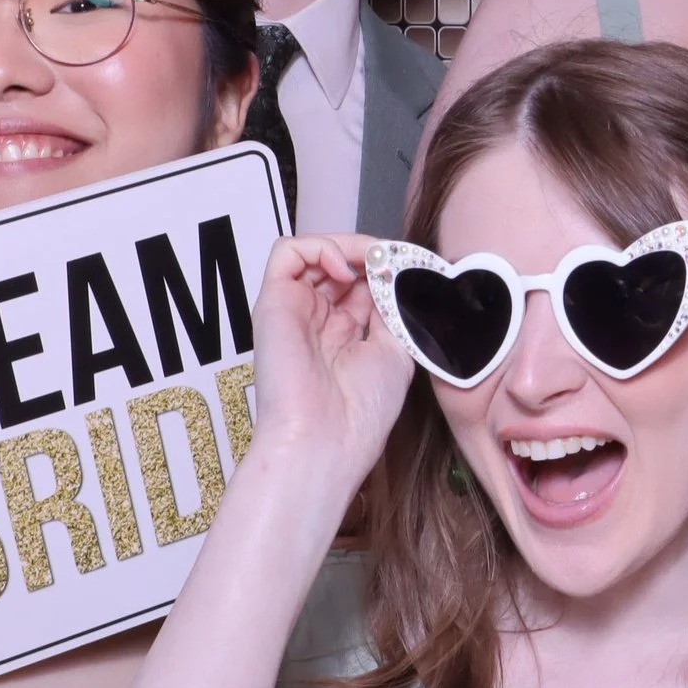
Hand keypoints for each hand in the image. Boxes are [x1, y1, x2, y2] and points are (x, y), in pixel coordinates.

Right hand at [247, 234, 415, 496]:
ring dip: (351, 246)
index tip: (414, 268)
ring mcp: (295, 308)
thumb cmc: (362, 409)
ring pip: (315, 251)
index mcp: (347, 333)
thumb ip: (393, 307)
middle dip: (373, 254)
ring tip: (372, 264)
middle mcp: (318, 318)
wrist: (324, 440)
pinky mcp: (272, 302)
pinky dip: (320, 246)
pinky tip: (344, 270)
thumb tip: (395, 268)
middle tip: (396, 262)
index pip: (365, 281)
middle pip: (342, 263)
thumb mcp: (396, 349)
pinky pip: (286, 252)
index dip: (389, 268)